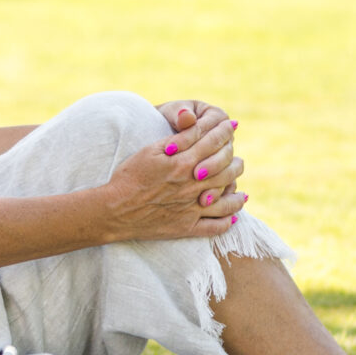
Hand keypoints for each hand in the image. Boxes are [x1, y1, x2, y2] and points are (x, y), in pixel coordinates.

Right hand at [98, 106, 247, 242]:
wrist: (115, 210)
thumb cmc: (129, 176)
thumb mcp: (150, 151)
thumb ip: (177, 140)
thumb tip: (197, 127)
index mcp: (183, 164)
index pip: (213, 143)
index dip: (224, 132)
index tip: (231, 126)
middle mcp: (193, 186)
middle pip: (226, 171)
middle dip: (235, 161)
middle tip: (238, 158)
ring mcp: (192, 209)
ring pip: (227, 200)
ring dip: (237, 191)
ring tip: (240, 186)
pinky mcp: (187, 227)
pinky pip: (216, 226)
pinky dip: (229, 220)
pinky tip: (233, 215)